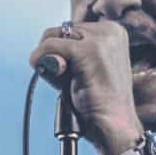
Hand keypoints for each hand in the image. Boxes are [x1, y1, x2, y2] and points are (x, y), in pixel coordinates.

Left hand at [29, 21, 144, 154]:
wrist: (114, 124)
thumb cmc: (101, 102)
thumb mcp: (91, 67)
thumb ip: (74, 52)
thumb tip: (44, 49)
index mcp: (114, 32)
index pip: (73, 29)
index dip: (63, 50)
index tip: (69, 71)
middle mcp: (110, 30)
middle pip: (61, 30)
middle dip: (54, 53)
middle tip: (63, 77)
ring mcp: (101, 39)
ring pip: (52, 36)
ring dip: (47, 57)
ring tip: (61, 79)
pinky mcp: (88, 50)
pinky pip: (50, 46)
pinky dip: (41, 59)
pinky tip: (48, 74)